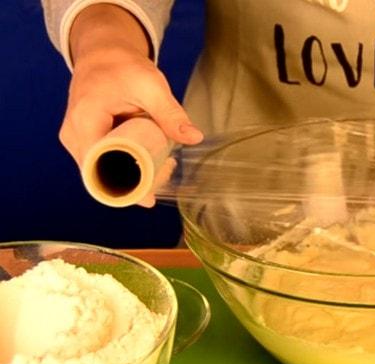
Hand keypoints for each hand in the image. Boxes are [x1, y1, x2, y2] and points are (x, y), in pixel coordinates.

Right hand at [59, 4, 202, 205]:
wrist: (103, 54)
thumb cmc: (122, 66)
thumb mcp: (151, 86)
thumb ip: (170, 113)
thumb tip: (194, 137)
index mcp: (84, 122)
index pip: (98, 170)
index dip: (125, 187)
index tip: (152, 193)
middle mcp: (73, 136)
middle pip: (101, 176)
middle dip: (136, 181)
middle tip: (168, 171)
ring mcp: (77, 141)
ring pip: (103, 173)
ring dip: (133, 175)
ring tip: (164, 163)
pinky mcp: (86, 142)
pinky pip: (104, 164)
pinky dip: (127, 166)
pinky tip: (152, 161)